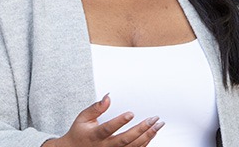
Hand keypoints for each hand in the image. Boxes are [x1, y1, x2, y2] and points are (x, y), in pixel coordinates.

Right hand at [43, 94, 163, 146]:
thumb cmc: (80, 132)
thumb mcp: (83, 118)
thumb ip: (96, 108)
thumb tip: (108, 97)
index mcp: (95, 135)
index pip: (108, 129)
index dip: (120, 122)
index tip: (131, 113)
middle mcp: (105, 146)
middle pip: (125, 139)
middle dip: (141, 129)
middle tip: (153, 119)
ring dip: (147, 136)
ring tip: (157, 126)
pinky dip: (145, 143)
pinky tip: (152, 134)